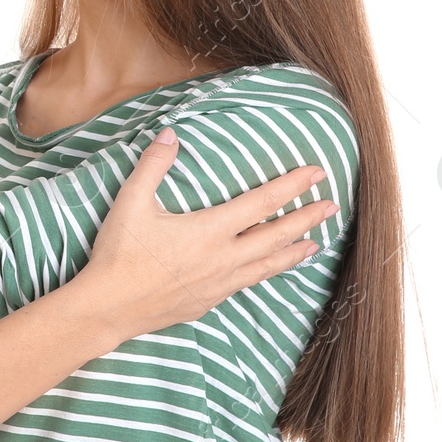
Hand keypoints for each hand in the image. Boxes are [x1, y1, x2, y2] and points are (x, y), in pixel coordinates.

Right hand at [74, 127, 335, 342]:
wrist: (110, 307)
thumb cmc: (119, 254)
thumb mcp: (132, 202)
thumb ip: (153, 165)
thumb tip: (170, 134)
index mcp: (210, 230)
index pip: (262, 202)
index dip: (292, 186)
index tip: (316, 173)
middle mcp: (223, 258)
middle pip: (276, 235)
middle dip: (306, 218)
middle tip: (331, 205)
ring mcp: (219, 283)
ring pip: (268, 265)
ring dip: (294, 250)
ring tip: (315, 243)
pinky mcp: (209, 301)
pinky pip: (248, 283)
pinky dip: (268, 272)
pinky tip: (268, 270)